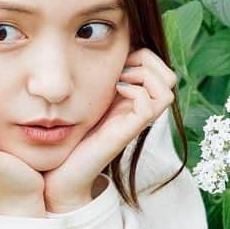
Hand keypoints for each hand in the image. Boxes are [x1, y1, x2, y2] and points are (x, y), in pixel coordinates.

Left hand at [43, 49, 176, 211]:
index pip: (158, 67)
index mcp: (130, 100)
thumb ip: (94, 83)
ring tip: (119, 79)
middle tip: (120, 67)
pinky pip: (149, 105)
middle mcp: (138, 110)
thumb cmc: (68, 139)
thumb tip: (93, 55)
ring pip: (167, 89)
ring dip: (143, 75)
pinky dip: (135, 90)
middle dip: (147, 61)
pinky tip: (115, 91)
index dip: (143, 54)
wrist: (61, 174)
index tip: (117, 58)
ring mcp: (135, 122)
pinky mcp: (128, 133)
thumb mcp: (82, 102)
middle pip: (168, 76)